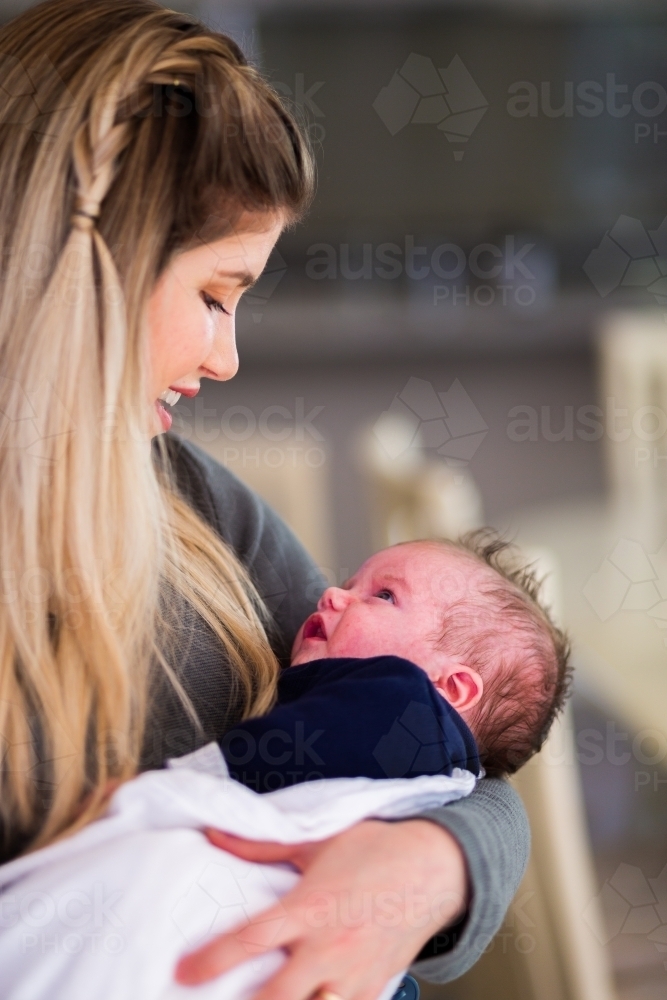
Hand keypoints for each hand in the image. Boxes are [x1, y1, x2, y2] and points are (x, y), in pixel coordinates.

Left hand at [175, 819, 468, 999]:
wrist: (435, 866)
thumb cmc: (376, 849)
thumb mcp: (317, 840)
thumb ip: (262, 844)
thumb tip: (215, 835)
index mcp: (311, 907)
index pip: (251, 939)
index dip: (213, 960)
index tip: (184, 972)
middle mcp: (329, 947)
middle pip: (277, 998)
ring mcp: (353, 974)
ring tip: (267, 999)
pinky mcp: (375, 988)